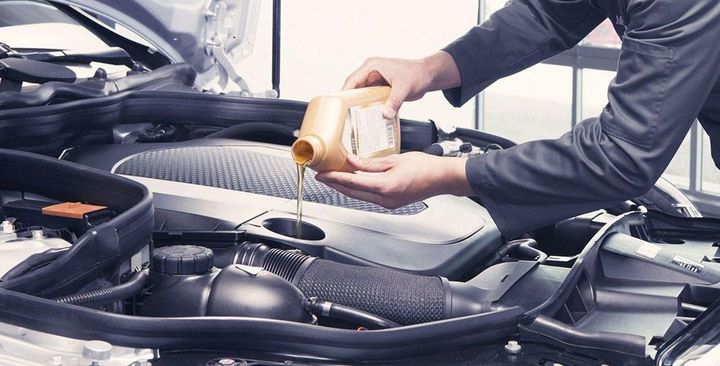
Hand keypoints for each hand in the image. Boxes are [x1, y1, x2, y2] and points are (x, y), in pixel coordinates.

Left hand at [315, 152, 472, 208]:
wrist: (442, 178)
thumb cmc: (425, 167)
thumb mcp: (394, 160)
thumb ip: (370, 163)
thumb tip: (351, 161)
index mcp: (385, 187)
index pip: (353, 183)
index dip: (335, 178)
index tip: (322, 174)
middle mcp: (385, 199)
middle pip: (352, 193)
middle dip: (335, 184)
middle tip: (322, 177)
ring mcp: (389, 203)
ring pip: (360, 196)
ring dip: (346, 187)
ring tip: (334, 178)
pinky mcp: (392, 203)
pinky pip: (369, 197)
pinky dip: (359, 189)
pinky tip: (354, 182)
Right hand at [343, 51, 461, 118]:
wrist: (428, 75)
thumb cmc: (417, 74)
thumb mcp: (404, 88)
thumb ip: (394, 101)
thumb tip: (386, 114)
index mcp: (372, 66)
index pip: (353, 80)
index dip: (344, 93)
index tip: (339, 107)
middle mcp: (371, 73)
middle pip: (354, 89)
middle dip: (349, 102)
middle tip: (344, 117)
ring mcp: (375, 81)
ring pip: (361, 95)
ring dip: (358, 106)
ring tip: (353, 120)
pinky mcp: (380, 89)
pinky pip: (370, 99)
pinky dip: (368, 108)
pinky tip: (366, 119)